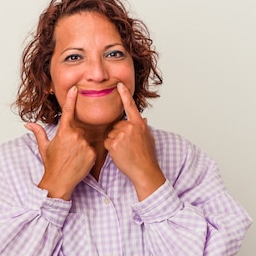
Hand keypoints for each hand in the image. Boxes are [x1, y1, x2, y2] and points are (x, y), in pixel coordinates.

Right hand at [25, 86, 95, 199]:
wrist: (60, 181)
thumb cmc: (51, 164)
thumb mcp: (44, 147)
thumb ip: (38, 132)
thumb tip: (28, 124)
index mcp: (62, 132)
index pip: (67, 111)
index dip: (71, 99)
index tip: (75, 88)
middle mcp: (74, 136)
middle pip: (78, 129)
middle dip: (75, 137)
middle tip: (68, 150)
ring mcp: (84, 144)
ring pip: (85, 139)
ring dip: (81, 145)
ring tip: (73, 157)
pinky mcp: (92, 153)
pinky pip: (92, 148)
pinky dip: (87, 153)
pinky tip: (80, 161)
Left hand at [104, 82, 165, 200]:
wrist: (144, 170)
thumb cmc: (147, 156)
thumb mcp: (149, 138)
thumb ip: (144, 127)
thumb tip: (144, 119)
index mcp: (139, 124)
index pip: (130, 106)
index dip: (124, 94)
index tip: (119, 84)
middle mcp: (130, 127)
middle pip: (117, 125)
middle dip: (119, 134)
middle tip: (128, 146)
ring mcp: (121, 135)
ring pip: (111, 134)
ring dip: (115, 142)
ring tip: (125, 151)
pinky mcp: (113, 143)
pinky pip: (107, 142)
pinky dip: (111, 149)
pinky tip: (120, 154)